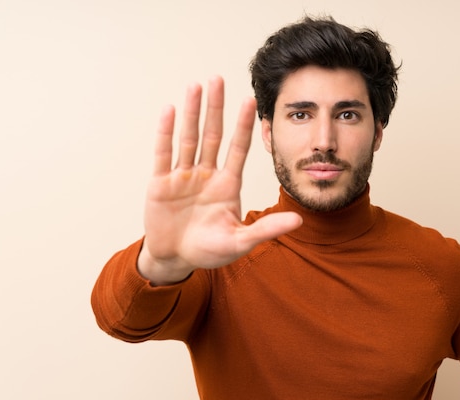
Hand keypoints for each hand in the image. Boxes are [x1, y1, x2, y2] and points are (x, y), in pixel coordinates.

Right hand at [137, 77, 301, 284]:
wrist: (176, 259)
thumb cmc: (209, 250)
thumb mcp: (240, 241)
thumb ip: (266, 229)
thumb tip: (299, 221)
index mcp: (227, 185)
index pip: (237, 149)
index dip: (243, 125)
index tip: (250, 101)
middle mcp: (206, 175)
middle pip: (212, 135)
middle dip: (216, 108)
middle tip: (219, 79)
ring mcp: (183, 177)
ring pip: (188, 138)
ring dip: (191, 112)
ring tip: (196, 86)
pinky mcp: (160, 184)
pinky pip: (163, 154)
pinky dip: (166, 133)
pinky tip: (170, 110)